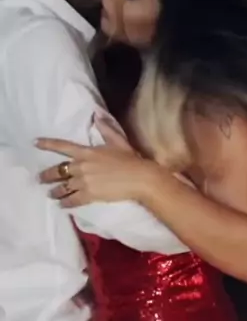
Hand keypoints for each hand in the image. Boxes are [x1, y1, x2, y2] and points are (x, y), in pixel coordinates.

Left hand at [35, 116, 156, 206]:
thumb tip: (97, 115)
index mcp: (87, 152)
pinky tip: (62, 205)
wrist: (138, 178)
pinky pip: (72, 200)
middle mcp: (81, 166)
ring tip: (50, 194)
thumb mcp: (118, 140)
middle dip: (46, 175)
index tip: (35, 143)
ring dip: (55, 191)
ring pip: (62, 187)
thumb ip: (106, 129)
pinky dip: (65, 203)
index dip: (47, 144)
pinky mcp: (89, 195)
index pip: (62, 146)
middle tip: (40, 179)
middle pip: (58, 170)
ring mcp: (83, 182)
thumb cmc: (130, 159)